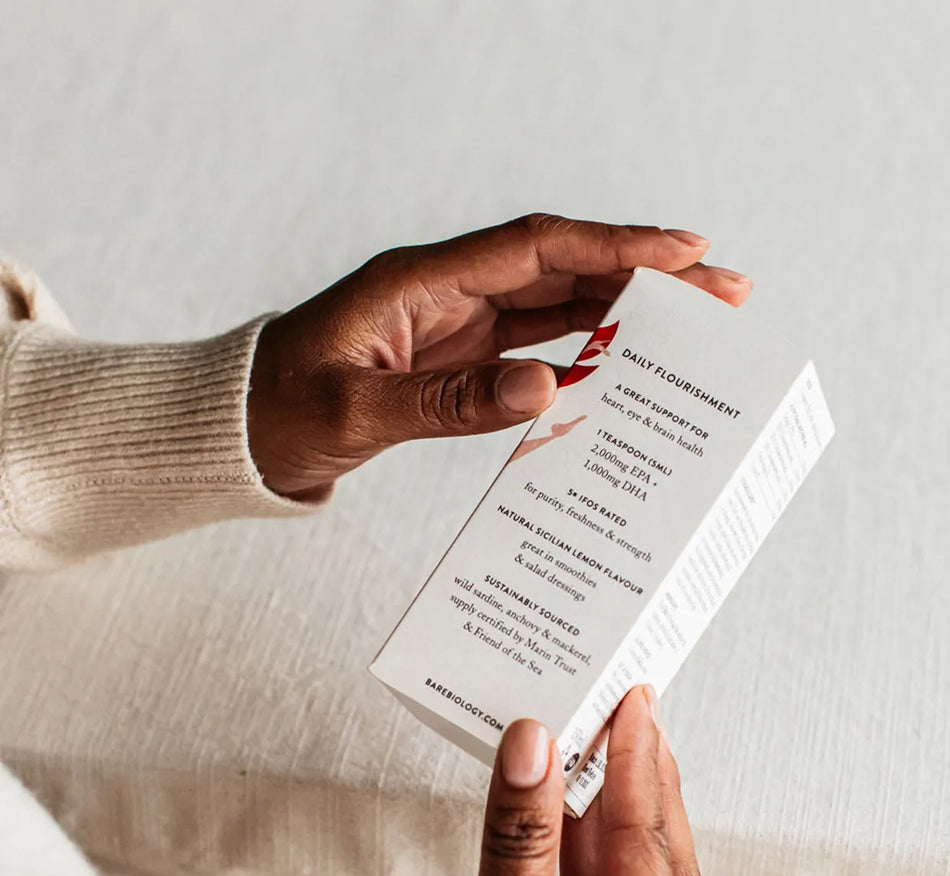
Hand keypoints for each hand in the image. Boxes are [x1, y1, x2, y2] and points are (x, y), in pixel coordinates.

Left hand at [247, 214, 752, 497]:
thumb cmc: (279, 411)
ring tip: (695, 331)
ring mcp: (454, 326)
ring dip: (624, 316)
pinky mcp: (454, 360)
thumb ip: (449, 402)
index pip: (537, 247)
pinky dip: (580, 354)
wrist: (240, 432)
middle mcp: (447, 293)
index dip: (614, 246)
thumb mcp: (356, 413)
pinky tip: (623, 371)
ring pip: (556, 306)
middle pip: (563, 269)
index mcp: (420, 282)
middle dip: (644, 279)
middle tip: (724, 293)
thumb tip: (550, 388)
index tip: (685, 252)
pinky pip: (532, 348)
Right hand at [349, 686, 703, 875]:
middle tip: (630, 711)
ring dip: (598, 812)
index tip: (634, 704)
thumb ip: (518, 837)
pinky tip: (546, 806)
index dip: (640, 769)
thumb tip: (534, 747)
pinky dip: (558, 850)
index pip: (649, 851)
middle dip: (640, 783)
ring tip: (592, 741)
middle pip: (650, 860)